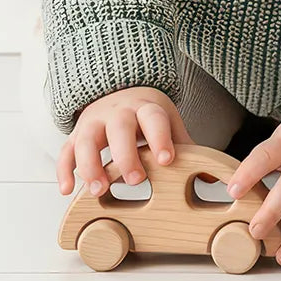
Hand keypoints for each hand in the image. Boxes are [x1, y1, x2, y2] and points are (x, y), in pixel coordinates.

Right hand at [56, 85, 201, 196]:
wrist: (118, 90)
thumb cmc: (147, 115)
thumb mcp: (168, 123)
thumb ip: (185, 148)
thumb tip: (215, 179)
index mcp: (146, 107)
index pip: (154, 118)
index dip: (160, 137)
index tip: (167, 159)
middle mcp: (118, 112)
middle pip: (119, 128)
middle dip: (126, 154)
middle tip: (136, 181)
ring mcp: (94, 121)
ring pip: (87, 139)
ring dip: (91, 165)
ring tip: (99, 191)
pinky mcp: (76, 134)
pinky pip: (65, 150)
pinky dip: (65, 170)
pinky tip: (68, 190)